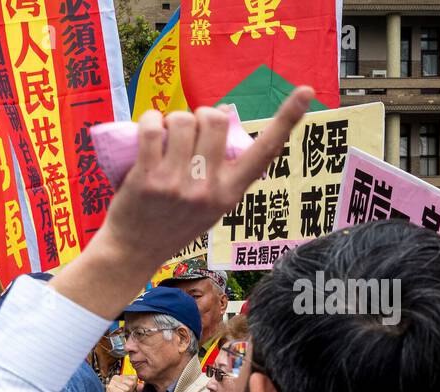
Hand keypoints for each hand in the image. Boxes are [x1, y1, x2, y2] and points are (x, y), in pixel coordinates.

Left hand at [52, 88, 312, 318]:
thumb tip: (222, 119)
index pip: (265, 152)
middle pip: (214, 119)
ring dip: (172, 118)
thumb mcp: (209, 207)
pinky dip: (149, 120)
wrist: (133, 252)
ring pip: (182, 120)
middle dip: (200, 116)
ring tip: (164, 136)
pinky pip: (153, 128)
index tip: (307, 91)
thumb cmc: (171, 223)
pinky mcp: (148, 178)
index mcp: (229, 193)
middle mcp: (208, 188)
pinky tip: (148, 128)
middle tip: (187, 133)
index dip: (287, 119)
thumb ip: (221, 173)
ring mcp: (177, 183)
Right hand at [103, 374, 141, 391]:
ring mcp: (112, 382)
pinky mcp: (110, 389)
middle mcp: (116, 377)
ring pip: (127, 389)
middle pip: (131, 383)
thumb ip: (138, 390)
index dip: (133, 387)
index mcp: (122, 377)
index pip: (134, 378)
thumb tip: (142, 384)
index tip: (127, 391)